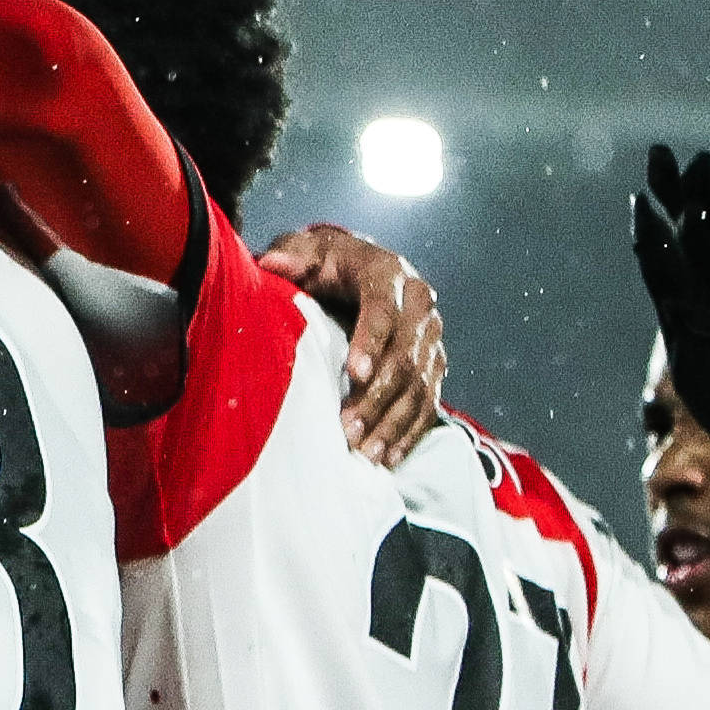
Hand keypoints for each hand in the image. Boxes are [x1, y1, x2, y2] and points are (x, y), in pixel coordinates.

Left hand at [257, 224, 447, 464]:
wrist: (355, 271)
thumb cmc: (322, 265)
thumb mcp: (305, 252)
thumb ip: (293, 257)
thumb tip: (276, 263)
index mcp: (387, 272)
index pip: (383, 309)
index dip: (371, 342)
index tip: (355, 374)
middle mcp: (419, 303)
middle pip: (406, 355)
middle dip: (378, 396)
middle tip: (349, 430)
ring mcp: (430, 336)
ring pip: (420, 384)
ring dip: (394, 422)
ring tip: (367, 453)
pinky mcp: (434, 363)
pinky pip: (430, 401)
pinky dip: (411, 432)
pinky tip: (390, 457)